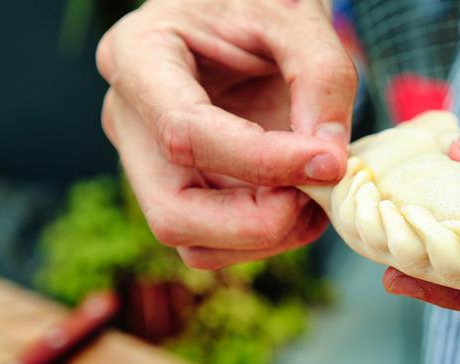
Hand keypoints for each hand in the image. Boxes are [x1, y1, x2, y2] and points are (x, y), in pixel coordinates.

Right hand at [96, 0, 356, 268]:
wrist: (243, 10)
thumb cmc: (259, 1)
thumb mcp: (296, 15)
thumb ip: (322, 77)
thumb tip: (329, 163)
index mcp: (137, 57)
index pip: (184, 133)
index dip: (263, 161)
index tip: (330, 162)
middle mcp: (130, 121)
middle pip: (173, 214)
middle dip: (258, 222)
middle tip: (318, 192)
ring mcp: (152, 164)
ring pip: (195, 243)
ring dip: (268, 236)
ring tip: (317, 191)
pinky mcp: (184, 189)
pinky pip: (218, 242)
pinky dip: (268, 236)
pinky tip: (302, 198)